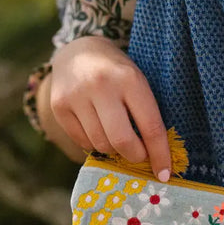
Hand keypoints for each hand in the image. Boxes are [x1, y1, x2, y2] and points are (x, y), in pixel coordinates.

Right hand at [47, 36, 170, 177]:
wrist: (78, 51)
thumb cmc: (118, 73)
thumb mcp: (137, 83)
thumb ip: (146, 114)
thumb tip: (156, 158)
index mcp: (130, 79)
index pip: (150, 127)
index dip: (159, 155)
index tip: (164, 174)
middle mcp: (101, 86)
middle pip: (122, 141)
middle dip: (135, 156)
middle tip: (139, 155)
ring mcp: (76, 96)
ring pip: (101, 144)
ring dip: (114, 150)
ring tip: (117, 137)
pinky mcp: (58, 106)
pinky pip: (83, 142)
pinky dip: (95, 144)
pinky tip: (99, 130)